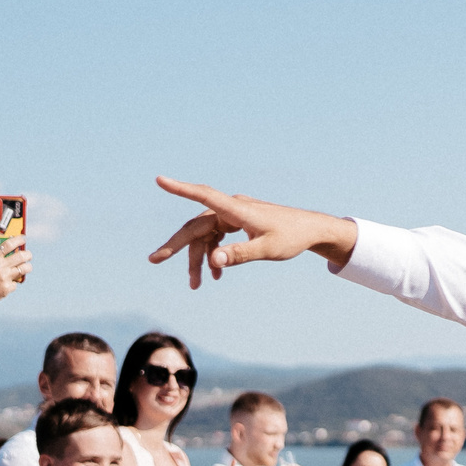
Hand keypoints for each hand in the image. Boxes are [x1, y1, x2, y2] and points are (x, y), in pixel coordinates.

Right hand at [148, 177, 358, 287]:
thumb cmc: (293, 237)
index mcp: (237, 209)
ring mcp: (233, 215)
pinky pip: (216, 238)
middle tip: (154, 260)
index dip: (181, 189)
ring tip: (196, 285)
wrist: (311, 230)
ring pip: (205, 236)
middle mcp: (231, 209)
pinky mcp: (236, 223)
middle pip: (197, 226)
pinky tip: (214, 275)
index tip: (160, 180)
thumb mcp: (268, 249)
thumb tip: (214, 261)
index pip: (204, 195)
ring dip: (199, 259)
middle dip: (178, 246)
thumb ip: (241, 254)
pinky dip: (213, 255)